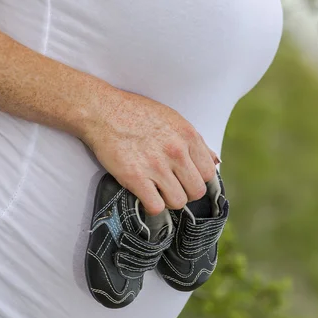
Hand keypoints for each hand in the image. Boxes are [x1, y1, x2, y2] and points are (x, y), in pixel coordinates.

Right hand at [80, 84, 219, 214]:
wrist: (102, 111)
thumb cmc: (136, 114)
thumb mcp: (173, 119)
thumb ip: (195, 142)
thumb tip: (214, 161)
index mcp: (188, 136)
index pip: (209, 173)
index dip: (197, 179)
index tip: (185, 178)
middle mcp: (176, 151)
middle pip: (196, 191)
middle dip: (184, 192)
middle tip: (170, 186)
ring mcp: (156, 165)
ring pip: (178, 202)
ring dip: (168, 201)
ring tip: (156, 191)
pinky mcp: (135, 177)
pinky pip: (155, 206)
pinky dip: (151, 206)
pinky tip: (145, 196)